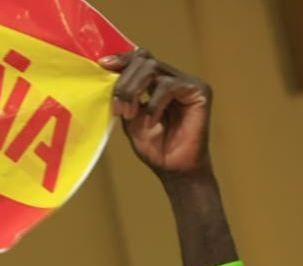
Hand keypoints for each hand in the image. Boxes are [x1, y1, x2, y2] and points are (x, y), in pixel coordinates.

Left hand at [102, 50, 212, 182]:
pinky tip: (150, 123)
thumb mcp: (130, 117)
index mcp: (157, 81)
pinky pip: (168, 86)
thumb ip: (123, 95)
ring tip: (129, 115)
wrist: (174, 169)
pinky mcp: (199, 90)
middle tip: (118, 108)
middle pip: (144, 60)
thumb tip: (107, 72)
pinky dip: (154, 105)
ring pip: (153, 68)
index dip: (121, 59)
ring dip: (134, 91)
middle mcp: (173, 77)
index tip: (103, 65)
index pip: (140, 58)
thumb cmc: (154, 147)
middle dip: (124, 82)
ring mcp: (187, 82)